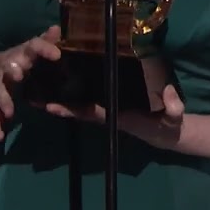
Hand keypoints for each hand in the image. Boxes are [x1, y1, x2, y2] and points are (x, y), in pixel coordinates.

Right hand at [0, 25, 61, 142]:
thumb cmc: (18, 60)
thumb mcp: (30, 50)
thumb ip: (45, 42)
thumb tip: (58, 27)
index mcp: (21, 55)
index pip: (33, 47)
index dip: (44, 49)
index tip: (57, 55)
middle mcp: (7, 68)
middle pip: (8, 69)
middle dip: (13, 72)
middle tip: (19, 76)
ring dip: (4, 101)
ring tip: (10, 113)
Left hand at [42, 84, 185, 150]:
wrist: (168, 128)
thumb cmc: (169, 122)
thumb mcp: (174, 116)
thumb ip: (174, 108)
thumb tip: (171, 98)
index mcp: (118, 116)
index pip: (93, 112)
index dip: (74, 110)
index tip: (54, 106)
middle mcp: (108, 113)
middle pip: (79, 110)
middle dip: (59, 105)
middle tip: (35, 99)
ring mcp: (108, 108)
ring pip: (81, 104)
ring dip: (62, 99)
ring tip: (39, 89)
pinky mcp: (110, 102)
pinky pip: (88, 99)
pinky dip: (74, 93)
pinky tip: (61, 81)